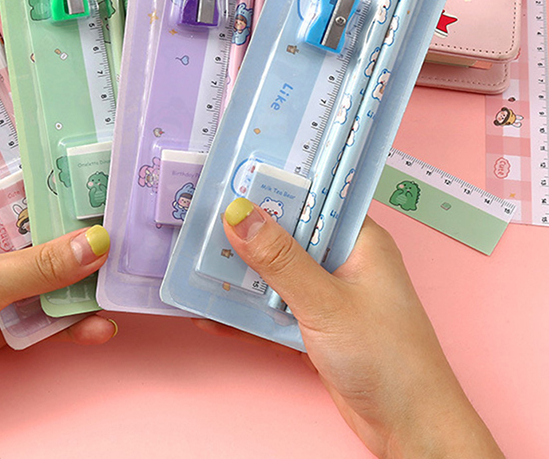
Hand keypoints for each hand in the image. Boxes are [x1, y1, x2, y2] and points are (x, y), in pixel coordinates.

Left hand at [0, 196, 113, 458]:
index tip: (102, 169)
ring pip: (48, 272)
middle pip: (42, 228)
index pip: (18, 179)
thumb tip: (98, 243)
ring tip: (117, 288)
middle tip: (126, 229)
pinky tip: (96, 327)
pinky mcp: (2, 316)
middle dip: (81, 233)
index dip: (58, 175)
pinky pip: (43, 311)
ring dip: (80, 284)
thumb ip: (42, 265)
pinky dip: (68, 319)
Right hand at [197, 201, 502, 458]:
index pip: (313, 197)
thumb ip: (280, 260)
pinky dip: (246, 312)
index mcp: (360, 240)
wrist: (411, 430)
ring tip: (196, 263)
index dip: (273, 185)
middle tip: (201, 219)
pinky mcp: (317, 325)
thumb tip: (241, 214)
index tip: (230, 176)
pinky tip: (212, 313)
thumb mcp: (326, 303)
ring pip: (276, 272)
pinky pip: (273, 309)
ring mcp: (329, 294)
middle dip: (248, 231)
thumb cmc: (390, 361)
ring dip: (242, 274)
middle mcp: (344, 261)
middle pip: (287, 234)